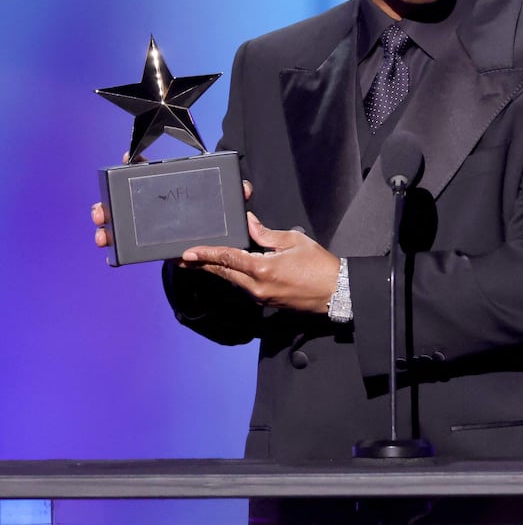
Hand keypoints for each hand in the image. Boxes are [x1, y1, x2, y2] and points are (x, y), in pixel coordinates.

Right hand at [91, 165, 253, 248]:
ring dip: (108, 227)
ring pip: (122, 221)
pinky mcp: (153, 242)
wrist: (218, 243)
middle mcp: (157, 202)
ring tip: (102, 234)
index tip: (128, 158)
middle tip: (101, 212)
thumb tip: (244, 190)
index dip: (136, 161)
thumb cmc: (219, 214)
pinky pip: (131, 244)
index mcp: (173, 185)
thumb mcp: (226, 202)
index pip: (149, 168)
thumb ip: (236, 193)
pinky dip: (118, 247)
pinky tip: (111, 250)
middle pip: (126, 198)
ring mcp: (152, 223)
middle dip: (109, 204)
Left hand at [179, 213, 339, 313]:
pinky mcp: (267, 301)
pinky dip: (234, 276)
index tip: (188, 253)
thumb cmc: (320, 266)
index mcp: (263, 268)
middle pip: (224, 272)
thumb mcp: (294, 241)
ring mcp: (261, 296)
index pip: (228, 258)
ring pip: (233, 280)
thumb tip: (250, 223)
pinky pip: (244, 286)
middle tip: (184, 259)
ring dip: (218, 270)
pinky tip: (229, 269)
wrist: (336, 292)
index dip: (206, 254)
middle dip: (203, 264)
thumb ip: (267, 234)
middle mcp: (257, 286)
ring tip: (202, 261)